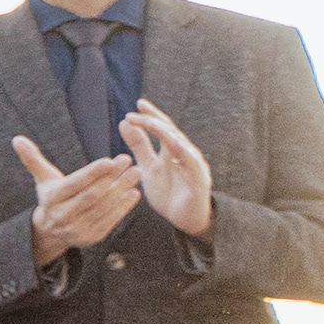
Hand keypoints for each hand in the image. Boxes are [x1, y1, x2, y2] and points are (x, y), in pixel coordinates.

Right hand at [12, 136, 139, 266]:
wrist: (50, 231)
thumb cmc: (52, 197)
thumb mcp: (43, 179)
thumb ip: (32, 159)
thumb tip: (17, 139)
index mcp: (50, 200)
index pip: (74, 184)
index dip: (92, 173)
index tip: (110, 160)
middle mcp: (62, 216)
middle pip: (91, 195)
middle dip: (111, 177)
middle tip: (128, 160)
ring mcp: (76, 229)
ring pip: (103, 207)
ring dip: (121, 189)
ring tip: (135, 173)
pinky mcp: (91, 238)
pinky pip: (110, 221)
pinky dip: (123, 207)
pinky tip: (133, 193)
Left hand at [121, 99, 215, 238]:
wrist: (184, 219)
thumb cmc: (169, 192)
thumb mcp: (148, 167)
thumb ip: (139, 146)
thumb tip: (125, 122)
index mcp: (172, 151)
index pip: (162, 128)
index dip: (151, 116)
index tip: (138, 104)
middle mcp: (184, 154)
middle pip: (171, 131)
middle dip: (154, 119)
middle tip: (137, 109)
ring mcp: (193, 165)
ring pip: (181, 144)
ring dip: (166, 132)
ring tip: (150, 122)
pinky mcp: (199, 179)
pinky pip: (192, 163)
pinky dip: (183, 152)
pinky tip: (173, 142)